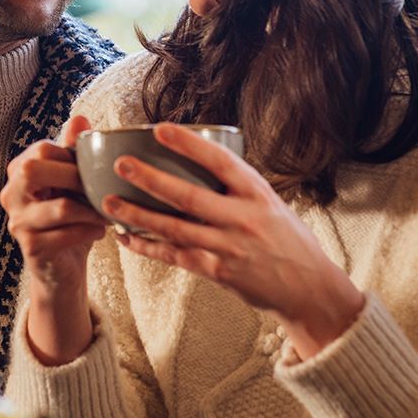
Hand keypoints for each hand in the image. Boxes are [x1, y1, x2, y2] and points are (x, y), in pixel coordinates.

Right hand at [0, 115, 108, 364]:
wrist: (62, 267)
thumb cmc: (69, 218)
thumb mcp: (73, 182)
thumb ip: (74, 152)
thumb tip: (80, 118)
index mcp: (18, 172)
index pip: (41, 150)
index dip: (71, 156)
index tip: (92, 169)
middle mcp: (10, 195)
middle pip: (35, 171)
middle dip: (75, 177)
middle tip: (100, 188)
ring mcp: (17, 223)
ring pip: (60, 207)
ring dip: (92, 209)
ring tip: (108, 212)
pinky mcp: (31, 248)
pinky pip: (66, 234)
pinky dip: (90, 231)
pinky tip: (100, 231)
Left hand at [103, 123, 362, 355]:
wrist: (309, 289)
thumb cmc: (288, 239)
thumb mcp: (272, 203)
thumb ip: (239, 187)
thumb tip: (201, 158)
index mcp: (258, 194)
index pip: (221, 162)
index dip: (188, 144)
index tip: (159, 128)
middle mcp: (243, 219)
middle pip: (189, 196)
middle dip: (151, 180)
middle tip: (122, 164)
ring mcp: (229, 248)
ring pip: (174, 229)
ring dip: (138, 216)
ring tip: (109, 202)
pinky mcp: (218, 272)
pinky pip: (175, 257)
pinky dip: (148, 247)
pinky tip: (126, 238)